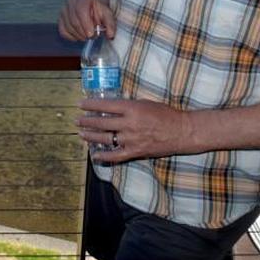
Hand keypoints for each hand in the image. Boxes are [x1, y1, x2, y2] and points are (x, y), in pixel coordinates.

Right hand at [58, 0, 115, 40]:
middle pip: (74, 21)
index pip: (81, 10)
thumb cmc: (99, 11)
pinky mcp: (60, 19)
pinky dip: (71, 37)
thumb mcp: (107, 14)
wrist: (91, 8)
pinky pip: (62, 31)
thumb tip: (110, 35)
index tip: (91, 34)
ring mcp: (63, 10)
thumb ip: (110, 24)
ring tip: (88, 35)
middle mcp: (70, 1)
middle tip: (92, 37)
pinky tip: (79, 36)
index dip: (85, 24)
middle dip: (83, 32)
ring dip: (79, 36)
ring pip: (68, 27)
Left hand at [76, 98, 200, 162]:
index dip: (91, 105)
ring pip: (105, 139)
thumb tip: (112, 107)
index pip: (106, 105)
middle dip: (87, 121)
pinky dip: (104, 156)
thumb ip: (129, 106)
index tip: (81, 104)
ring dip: (91, 136)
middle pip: (102, 122)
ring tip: (82, 134)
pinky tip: (95, 154)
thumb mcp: (146, 103)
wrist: (181, 132)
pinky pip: (116, 155)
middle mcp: (129, 124)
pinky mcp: (135, 152)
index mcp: (132, 108)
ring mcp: (131, 139)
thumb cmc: (166, 114)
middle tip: (78, 120)